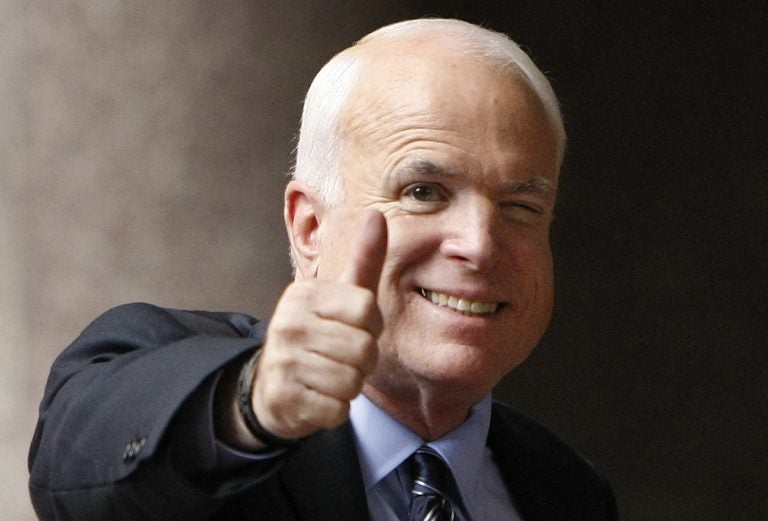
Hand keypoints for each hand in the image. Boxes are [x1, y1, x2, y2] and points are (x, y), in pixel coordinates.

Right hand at [251, 210, 387, 440]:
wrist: (273, 386)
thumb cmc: (319, 335)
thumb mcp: (341, 295)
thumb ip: (364, 259)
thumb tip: (377, 214)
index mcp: (305, 293)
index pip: (366, 307)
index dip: (369, 324)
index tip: (350, 327)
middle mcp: (289, 322)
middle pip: (364, 347)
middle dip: (361, 360)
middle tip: (339, 357)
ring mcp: (283, 360)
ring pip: (351, 380)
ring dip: (348, 385)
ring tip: (328, 376)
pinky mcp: (284, 397)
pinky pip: (337, 409)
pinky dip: (335, 408)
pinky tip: (317, 396)